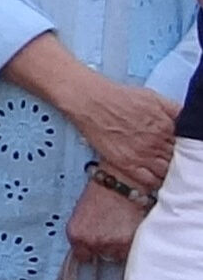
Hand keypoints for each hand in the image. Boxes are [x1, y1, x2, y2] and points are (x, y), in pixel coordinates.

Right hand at [67, 78, 179, 195]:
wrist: (91, 102)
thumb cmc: (119, 97)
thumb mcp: (154, 97)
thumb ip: (175, 110)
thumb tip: (188, 120)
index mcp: (167, 126)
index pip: (187, 144)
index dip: (185, 147)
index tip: (183, 149)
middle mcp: (156, 142)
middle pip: (177, 158)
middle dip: (179, 159)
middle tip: (176, 160)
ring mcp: (142, 155)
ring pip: (166, 171)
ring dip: (169, 172)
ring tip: (167, 170)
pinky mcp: (126, 163)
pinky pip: (148, 180)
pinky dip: (155, 181)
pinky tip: (156, 178)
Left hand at [69, 176, 149, 263]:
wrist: (123, 180)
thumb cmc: (103, 191)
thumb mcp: (83, 213)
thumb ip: (86, 232)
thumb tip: (91, 245)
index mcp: (76, 234)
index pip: (83, 256)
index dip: (92, 250)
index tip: (97, 246)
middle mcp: (93, 242)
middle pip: (104, 255)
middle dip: (109, 246)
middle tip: (114, 230)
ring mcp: (114, 244)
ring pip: (121, 254)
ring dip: (124, 245)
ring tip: (125, 227)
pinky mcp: (133, 241)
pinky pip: (135, 249)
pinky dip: (136, 240)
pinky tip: (134, 227)